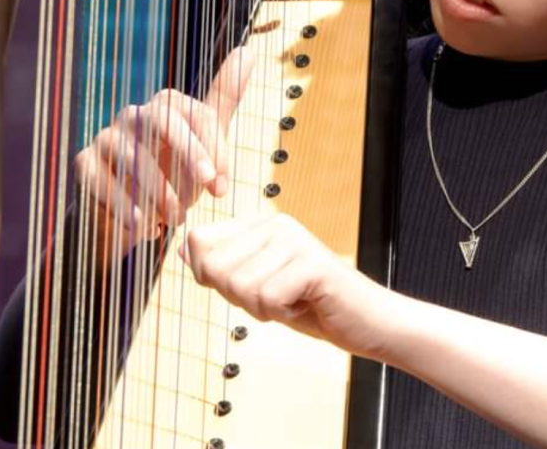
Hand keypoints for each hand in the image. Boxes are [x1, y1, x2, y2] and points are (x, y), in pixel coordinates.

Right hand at [73, 45, 257, 257]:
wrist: (134, 211)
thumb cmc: (174, 171)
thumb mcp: (205, 139)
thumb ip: (224, 98)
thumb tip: (248, 50)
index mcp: (167, 106)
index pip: (196, 113)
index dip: (213, 148)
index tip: (222, 187)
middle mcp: (134, 115)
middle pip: (161, 121)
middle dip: (187, 155)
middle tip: (205, 192)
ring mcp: (105, 137)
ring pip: (131, 155)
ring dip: (158, 191)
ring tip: (175, 218)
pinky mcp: (84, 164)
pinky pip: (101, 180)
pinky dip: (125, 205)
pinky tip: (144, 226)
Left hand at [180, 211, 406, 361]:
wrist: (364, 322)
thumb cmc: (311, 305)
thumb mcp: (256, 286)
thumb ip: (222, 267)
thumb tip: (181, 247)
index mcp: (261, 224)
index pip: (199, 241)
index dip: (210, 276)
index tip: (249, 286)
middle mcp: (276, 223)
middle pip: (214, 267)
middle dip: (237, 297)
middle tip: (274, 298)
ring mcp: (295, 240)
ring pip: (239, 286)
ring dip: (262, 309)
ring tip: (292, 301)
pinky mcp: (312, 263)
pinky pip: (267, 299)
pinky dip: (282, 315)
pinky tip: (305, 306)